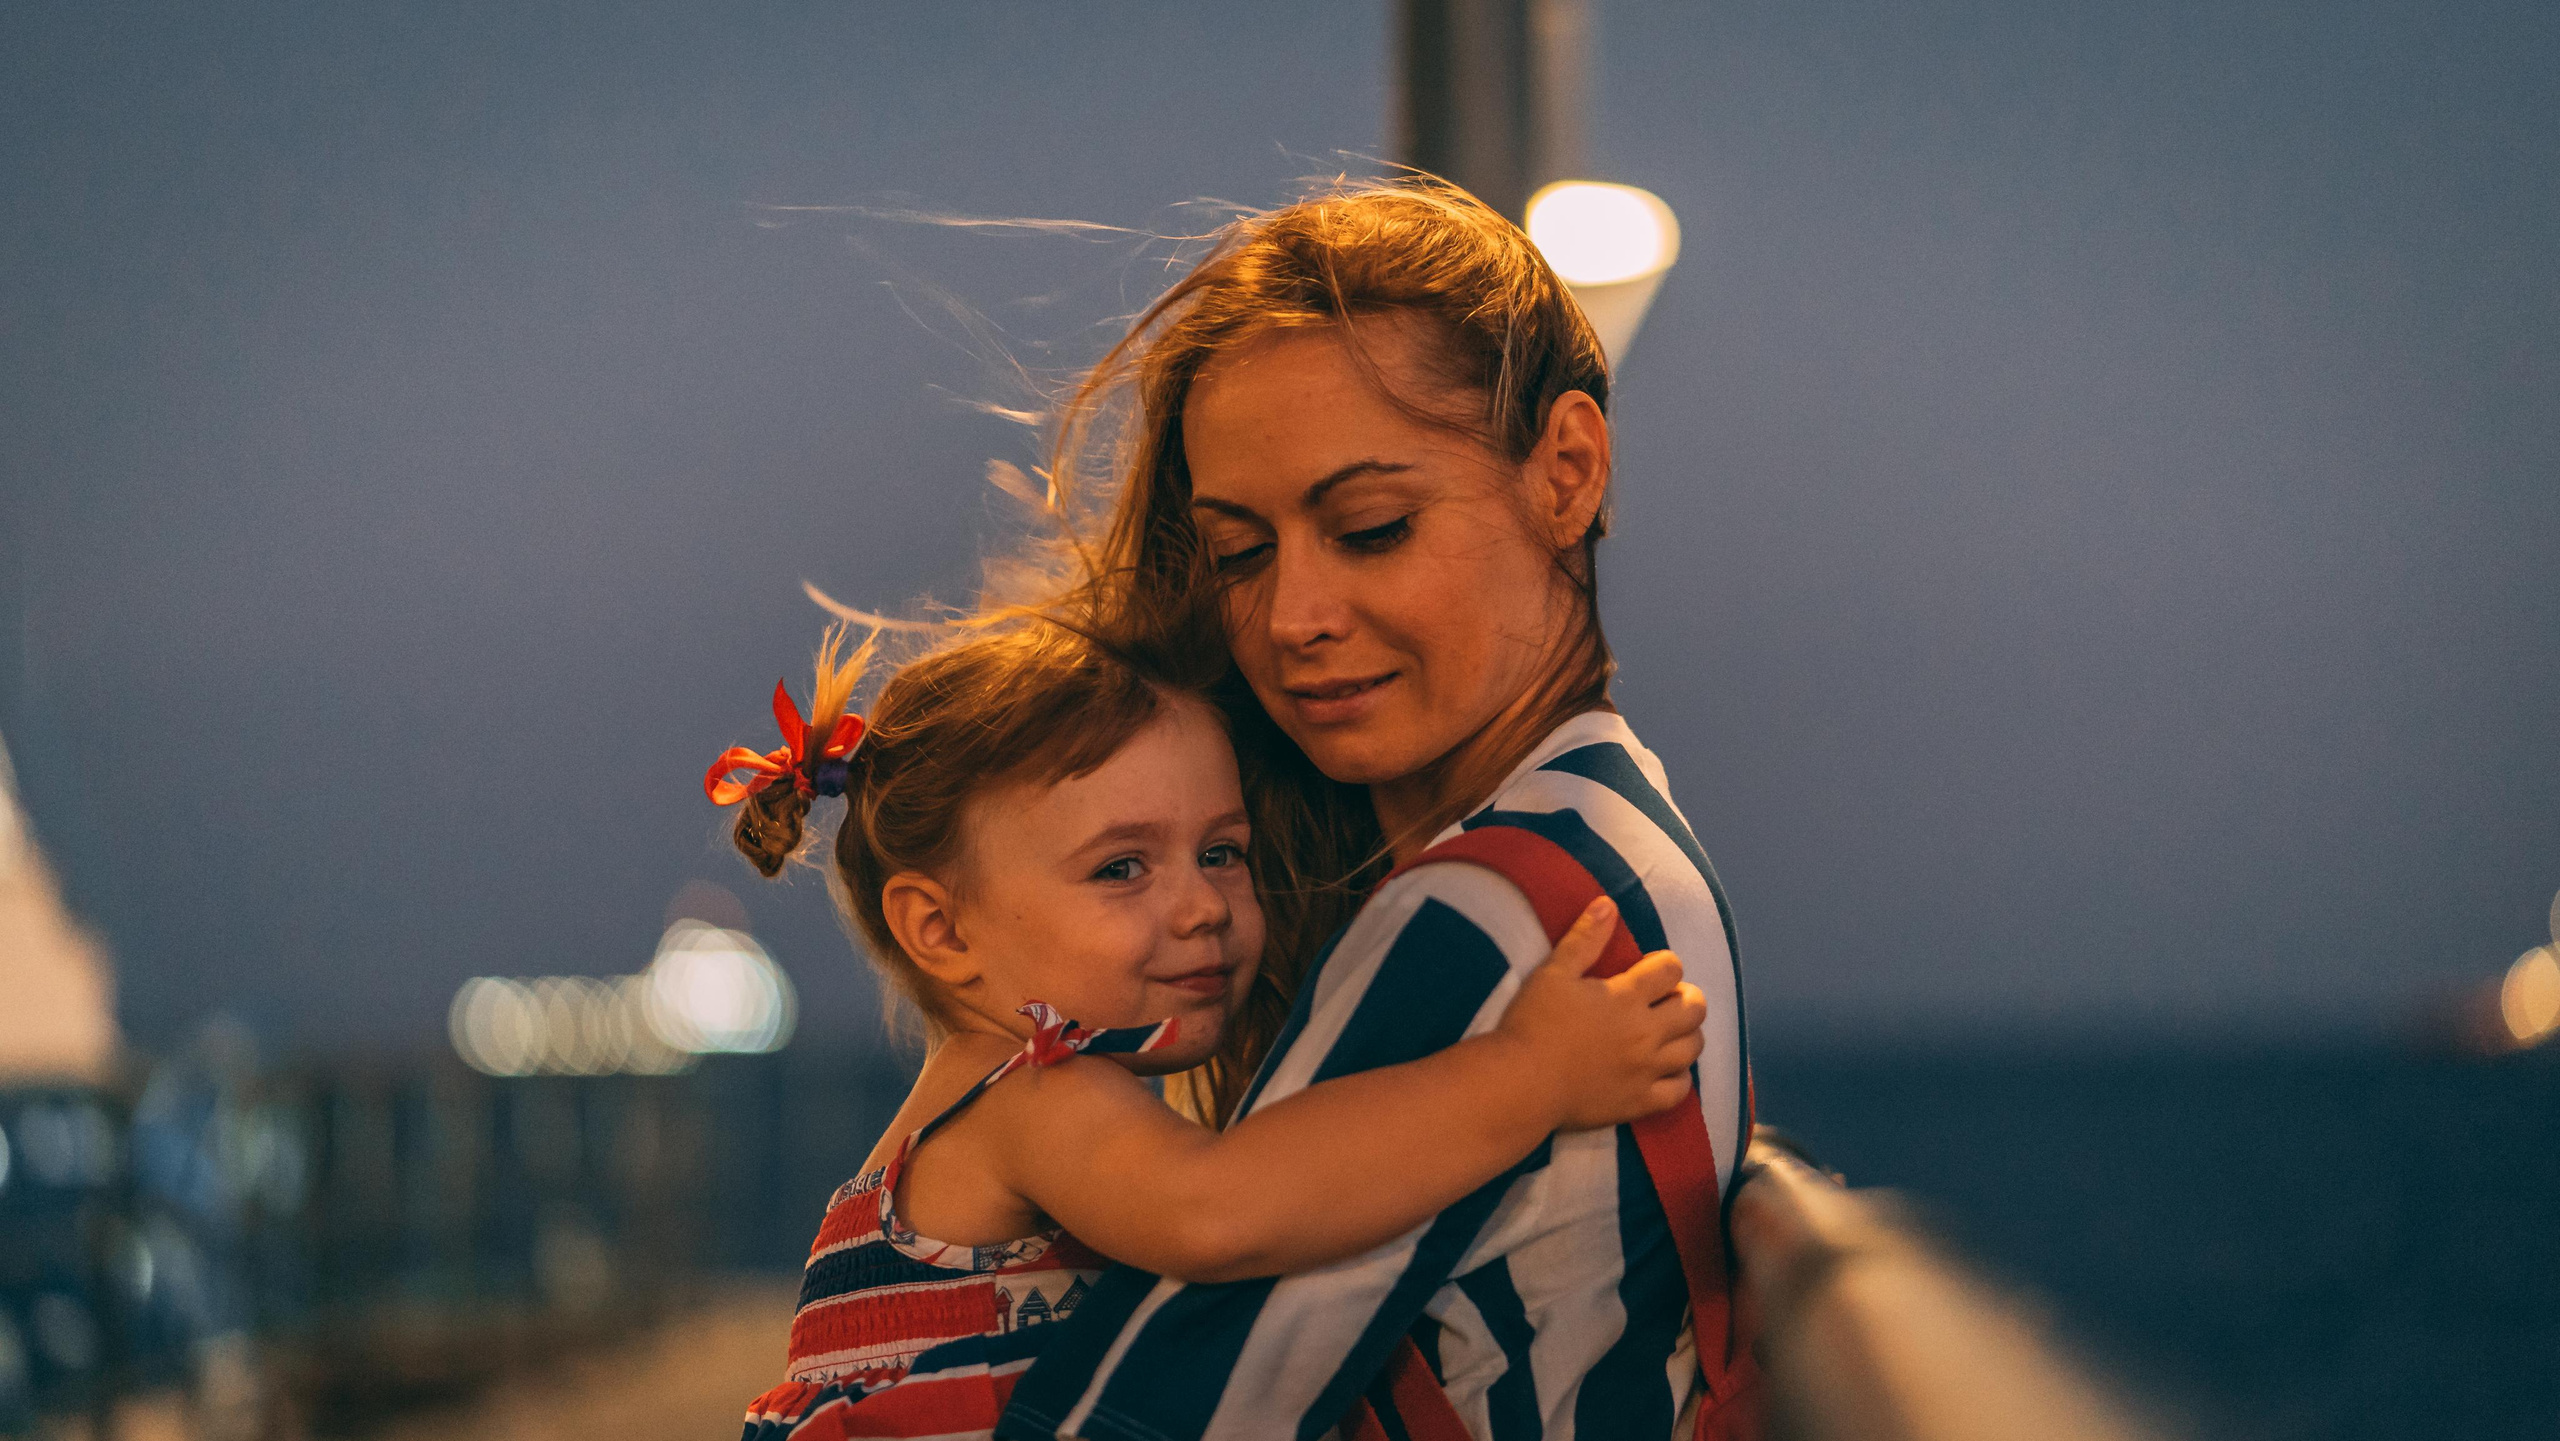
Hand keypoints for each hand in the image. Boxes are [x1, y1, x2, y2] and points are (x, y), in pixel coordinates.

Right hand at [1494, 896, 1707, 1130]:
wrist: (1522, 1083)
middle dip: (1686, 997)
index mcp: (1626, 997)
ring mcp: (1647, 1070)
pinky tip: (1666, 1070)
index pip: (1671, 970)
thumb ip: (1585, 939)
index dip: (1664, 965)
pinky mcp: (1641, 1101)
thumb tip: (1609, 904)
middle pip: (1695, 1008)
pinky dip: (1680, 1077)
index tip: (1649, 970)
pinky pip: (1680, 1090)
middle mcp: (1646, 1032)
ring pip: (1694, 1048)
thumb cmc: (1533, 1023)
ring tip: (1669, 1031)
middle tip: (1667, 999)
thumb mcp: (1553, 973)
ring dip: (1688, 1034)